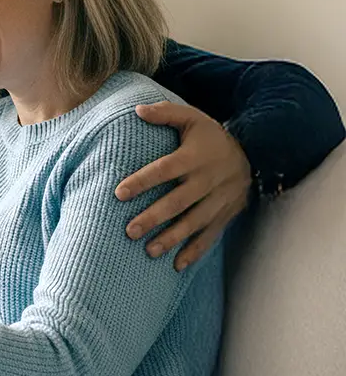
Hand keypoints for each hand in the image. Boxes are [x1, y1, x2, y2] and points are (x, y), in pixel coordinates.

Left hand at [115, 102, 252, 270]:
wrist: (255, 153)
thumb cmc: (211, 137)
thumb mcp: (193, 118)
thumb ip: (165, 113)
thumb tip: (137, 110)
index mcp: (195, 157)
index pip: (165, 170)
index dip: (142, 181)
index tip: (118, 193)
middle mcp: (208, 180)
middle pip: (178, 202)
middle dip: (153, 217)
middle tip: (129, 231)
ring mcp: (219, 200)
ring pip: (193, 223)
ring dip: (171, 238)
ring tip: (148, 251)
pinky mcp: (226, 214)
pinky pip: (210, 236)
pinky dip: (195, 251)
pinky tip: (177, 265)